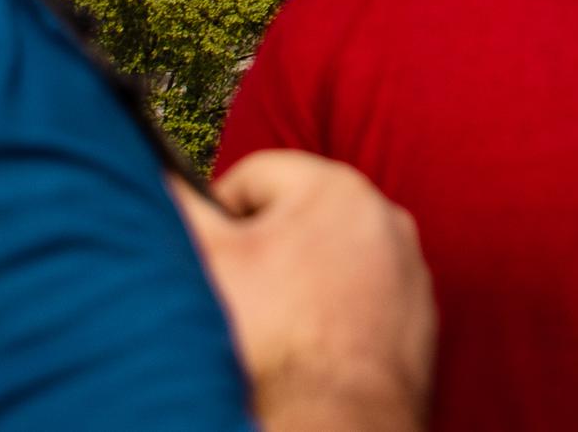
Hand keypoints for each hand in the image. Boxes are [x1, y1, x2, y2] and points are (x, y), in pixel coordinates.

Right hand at [175, 152, 437, 431]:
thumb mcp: (209, 259)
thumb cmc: (271, 337)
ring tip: (275, 327)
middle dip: (263, 249)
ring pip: (332, 259)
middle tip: (239, 296)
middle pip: (298, 217)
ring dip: (301, 282)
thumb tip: (159, 171)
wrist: (332, 417)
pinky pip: (363, 299)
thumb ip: (180, 203)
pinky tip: (310, 348)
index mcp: (336, 188)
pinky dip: (336, 316)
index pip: (256, 176)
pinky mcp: (418, 315)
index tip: (210, 258)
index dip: (219, 215)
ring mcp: (408, 268)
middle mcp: (386, 217)